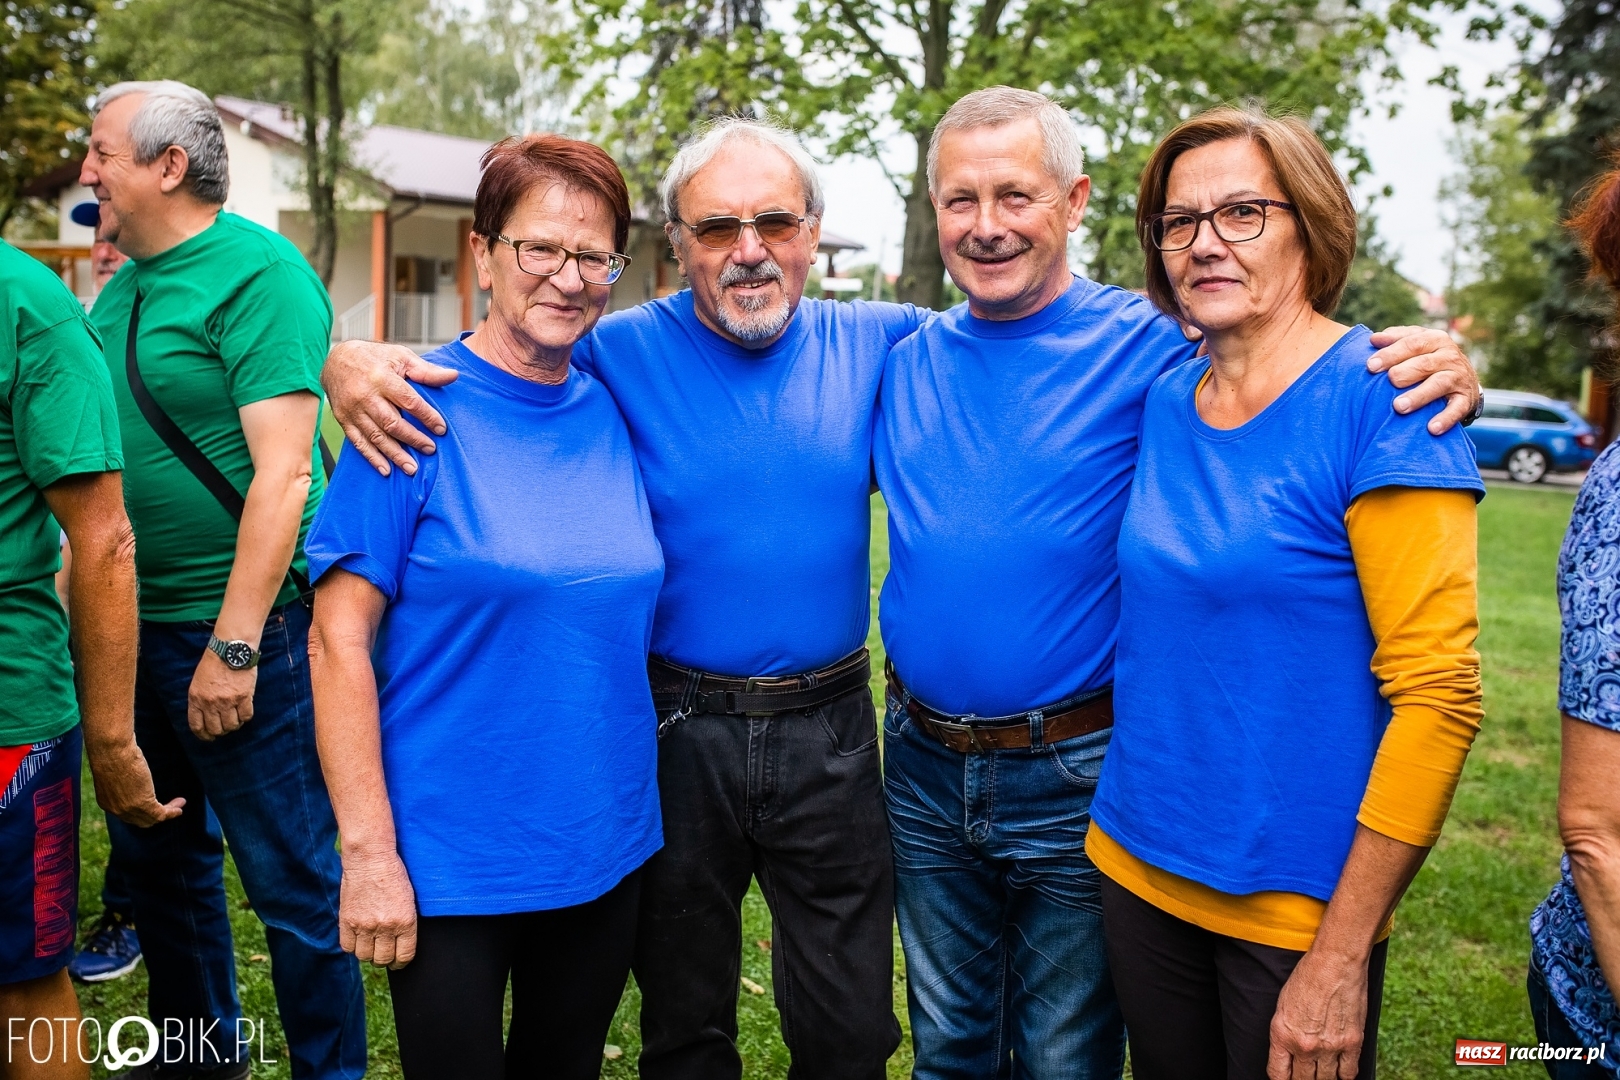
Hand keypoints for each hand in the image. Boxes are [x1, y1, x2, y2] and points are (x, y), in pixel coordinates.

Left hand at [85, 737, 184, 826]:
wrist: (112, 750)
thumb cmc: (112, 753)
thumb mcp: (115, 772)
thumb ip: (122, 780)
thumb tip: (132, 775)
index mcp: (107, 802)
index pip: (127, 814)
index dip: (142, 812)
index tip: (155, 803)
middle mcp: (117, 809)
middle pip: (140, 820)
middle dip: (156, 816)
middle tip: (168, 808)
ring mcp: (129, 808)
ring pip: (152, 819)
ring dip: (167, 813)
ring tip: (179, 805)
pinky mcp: (143, 803)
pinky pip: (161, 814)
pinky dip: (172, 812)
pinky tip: (180, 806)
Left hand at [188, 648, 256, 740]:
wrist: (231, 650)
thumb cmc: (214, 664)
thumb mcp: (198, 682)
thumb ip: (200, 700)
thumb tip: (206, 717)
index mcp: (196, 699)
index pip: (197, 726)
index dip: (204, 735)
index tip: (209, 736)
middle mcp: (210, 703)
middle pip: (216, 729)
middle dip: (221, 731)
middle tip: (225, 727)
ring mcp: (227, 701)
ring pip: (232, 725)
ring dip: (234, 724)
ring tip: (236, 718)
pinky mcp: (244, 697)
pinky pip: (246, 716)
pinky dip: (246, 717)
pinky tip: (245, 711)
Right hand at [323, 339, 456, 476]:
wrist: (336, 360)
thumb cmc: (375, 358)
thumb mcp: (401, 357)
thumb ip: (426, 371)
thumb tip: (453, 376)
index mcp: (382, 378)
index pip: (409, 401)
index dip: (427, 416)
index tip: (441, 429)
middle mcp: (365, 395)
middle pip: (392, 423)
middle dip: (413, 439)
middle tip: (430, 449)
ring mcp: (352, 409)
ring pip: (376, 436)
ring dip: (395, 454)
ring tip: (412, 468)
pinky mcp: (343, 419)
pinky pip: (358, 442)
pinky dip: (372, 457)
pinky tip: (386, 469)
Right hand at [339, 847, 417, 967]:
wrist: (371, 858)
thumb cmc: (394, 875)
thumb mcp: (408, 900)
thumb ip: (404, 924)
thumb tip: (399, 946)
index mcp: (406, 922)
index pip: (404, 956)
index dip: (401, 962)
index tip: (398, 961)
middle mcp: (385, 927)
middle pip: (382, 959)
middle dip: (384, 959)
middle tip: (383, 953)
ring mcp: (364, 925)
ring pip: (364, 956)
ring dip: (367, 953)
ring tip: (370, 945)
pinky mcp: (347, 921)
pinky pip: (347, 946)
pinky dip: (352, 945)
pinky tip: (357, 937)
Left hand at [1268, 947, 1369, 1078]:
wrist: (1335, 963)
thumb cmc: (1307, 978)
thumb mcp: (1283, 1006)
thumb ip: (1285, 1033)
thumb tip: (1288, 1054)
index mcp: (1282, 1035)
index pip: (1278, 1074)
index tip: (1286, 1078)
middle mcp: (1305, 1046)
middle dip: (1302, 1079)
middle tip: (1304, 1074)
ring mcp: (1330, 1047)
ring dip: (1323, 1078)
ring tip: (1321, 1072)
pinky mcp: (1353, 1043)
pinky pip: (1349, 1073)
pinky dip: (1344, 1075)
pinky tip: (1340, 1071)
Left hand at [1366, 326, 1480, 434]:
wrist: (1464, 380)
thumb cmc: (1429, 360)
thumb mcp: (1416, 345)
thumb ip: (1396, 340)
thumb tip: (1373, 339)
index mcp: (1434, 339)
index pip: (1412, 343)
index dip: (1391, 354)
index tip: (1370, 366)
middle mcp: (1449, 356)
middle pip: (1424, 363)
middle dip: (1404, 372)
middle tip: (1388, 381)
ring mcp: (1459, 377)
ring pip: (1439, 384)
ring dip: (1419, 396)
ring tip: (1399, 407)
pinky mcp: (1466, 399)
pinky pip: (1456, 409)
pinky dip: (1445, 418)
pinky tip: (1431, 428)